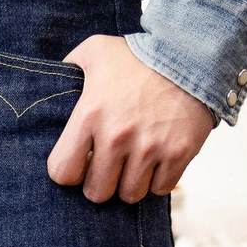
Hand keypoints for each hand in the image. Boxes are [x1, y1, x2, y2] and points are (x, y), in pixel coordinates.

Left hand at [47, 37, 214, 204]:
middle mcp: (117, 135)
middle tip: (108, 166)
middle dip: (101, 182)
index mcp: (90, 114)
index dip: (70, 172)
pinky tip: (157, 160)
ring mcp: (150, 147)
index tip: (79, 162)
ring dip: (130, 183)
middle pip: (97, 192)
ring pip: (129, 195)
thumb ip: (69, 68)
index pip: (63, 172)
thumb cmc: (140, 55)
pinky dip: (158, 180)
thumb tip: (53, 85)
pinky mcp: (178, 154)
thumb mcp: (96, 51)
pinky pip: (160, 189)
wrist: (192, 52)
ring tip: (133, 162)